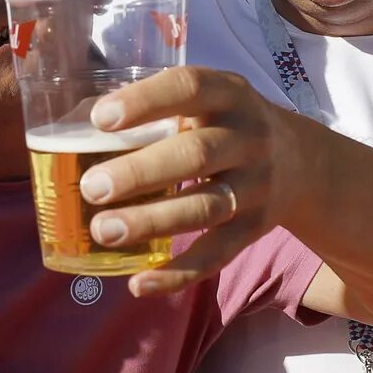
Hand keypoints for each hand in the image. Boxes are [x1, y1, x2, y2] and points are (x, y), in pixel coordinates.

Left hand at [76, 65, 299, 297]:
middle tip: (91, 188)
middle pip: (197, 155)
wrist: (302, 163)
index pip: (189, 88)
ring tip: (104, 231)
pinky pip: (218, 255)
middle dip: (141, 173)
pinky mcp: (255, 229)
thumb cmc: (226, 125)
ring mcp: (256, 187)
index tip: (99, 119)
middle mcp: (249, 139)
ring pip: (205, 209)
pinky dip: (178, 274)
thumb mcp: (209, 100)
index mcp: (229, 95)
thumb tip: (69, 127)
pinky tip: (138, 284)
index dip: (146, 101)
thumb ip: (157, 109)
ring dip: (153, 223)